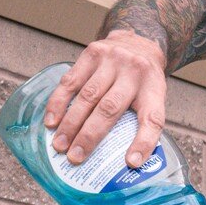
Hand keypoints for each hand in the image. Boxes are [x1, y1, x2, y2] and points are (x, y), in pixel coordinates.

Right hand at [44, 31, 166, 166]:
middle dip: (90, 136)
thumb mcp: (154, 98)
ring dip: (70, 123)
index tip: (131, 162)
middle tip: (75, 158)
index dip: (143, 142)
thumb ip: (144, 124)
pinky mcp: (93, 53)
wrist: (138, 41)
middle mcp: (134, 72)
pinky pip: (71, 81)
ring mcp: (112, 60)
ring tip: (59, 145)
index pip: (152, 118)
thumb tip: (130, 163)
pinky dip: (59, 103)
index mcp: (154, 89)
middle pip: (110, 108)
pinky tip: (51, 121)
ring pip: (88, 96)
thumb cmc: (144, 81)